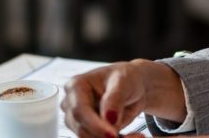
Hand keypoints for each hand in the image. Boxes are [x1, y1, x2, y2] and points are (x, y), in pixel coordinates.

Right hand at [61, 59, 187, 137]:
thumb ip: (114, 98)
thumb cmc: (126, 77)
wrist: (135, 86)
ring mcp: (78, 119)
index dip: (95, 125)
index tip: (113, 134)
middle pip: (82, 129)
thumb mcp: (123, 81)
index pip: (79, 110)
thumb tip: (109, 118)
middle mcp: (73, 104)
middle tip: (133, 137)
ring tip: (136, 136)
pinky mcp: (88, 131)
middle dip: (105, 136)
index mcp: (76, 86)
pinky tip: (131, 136)